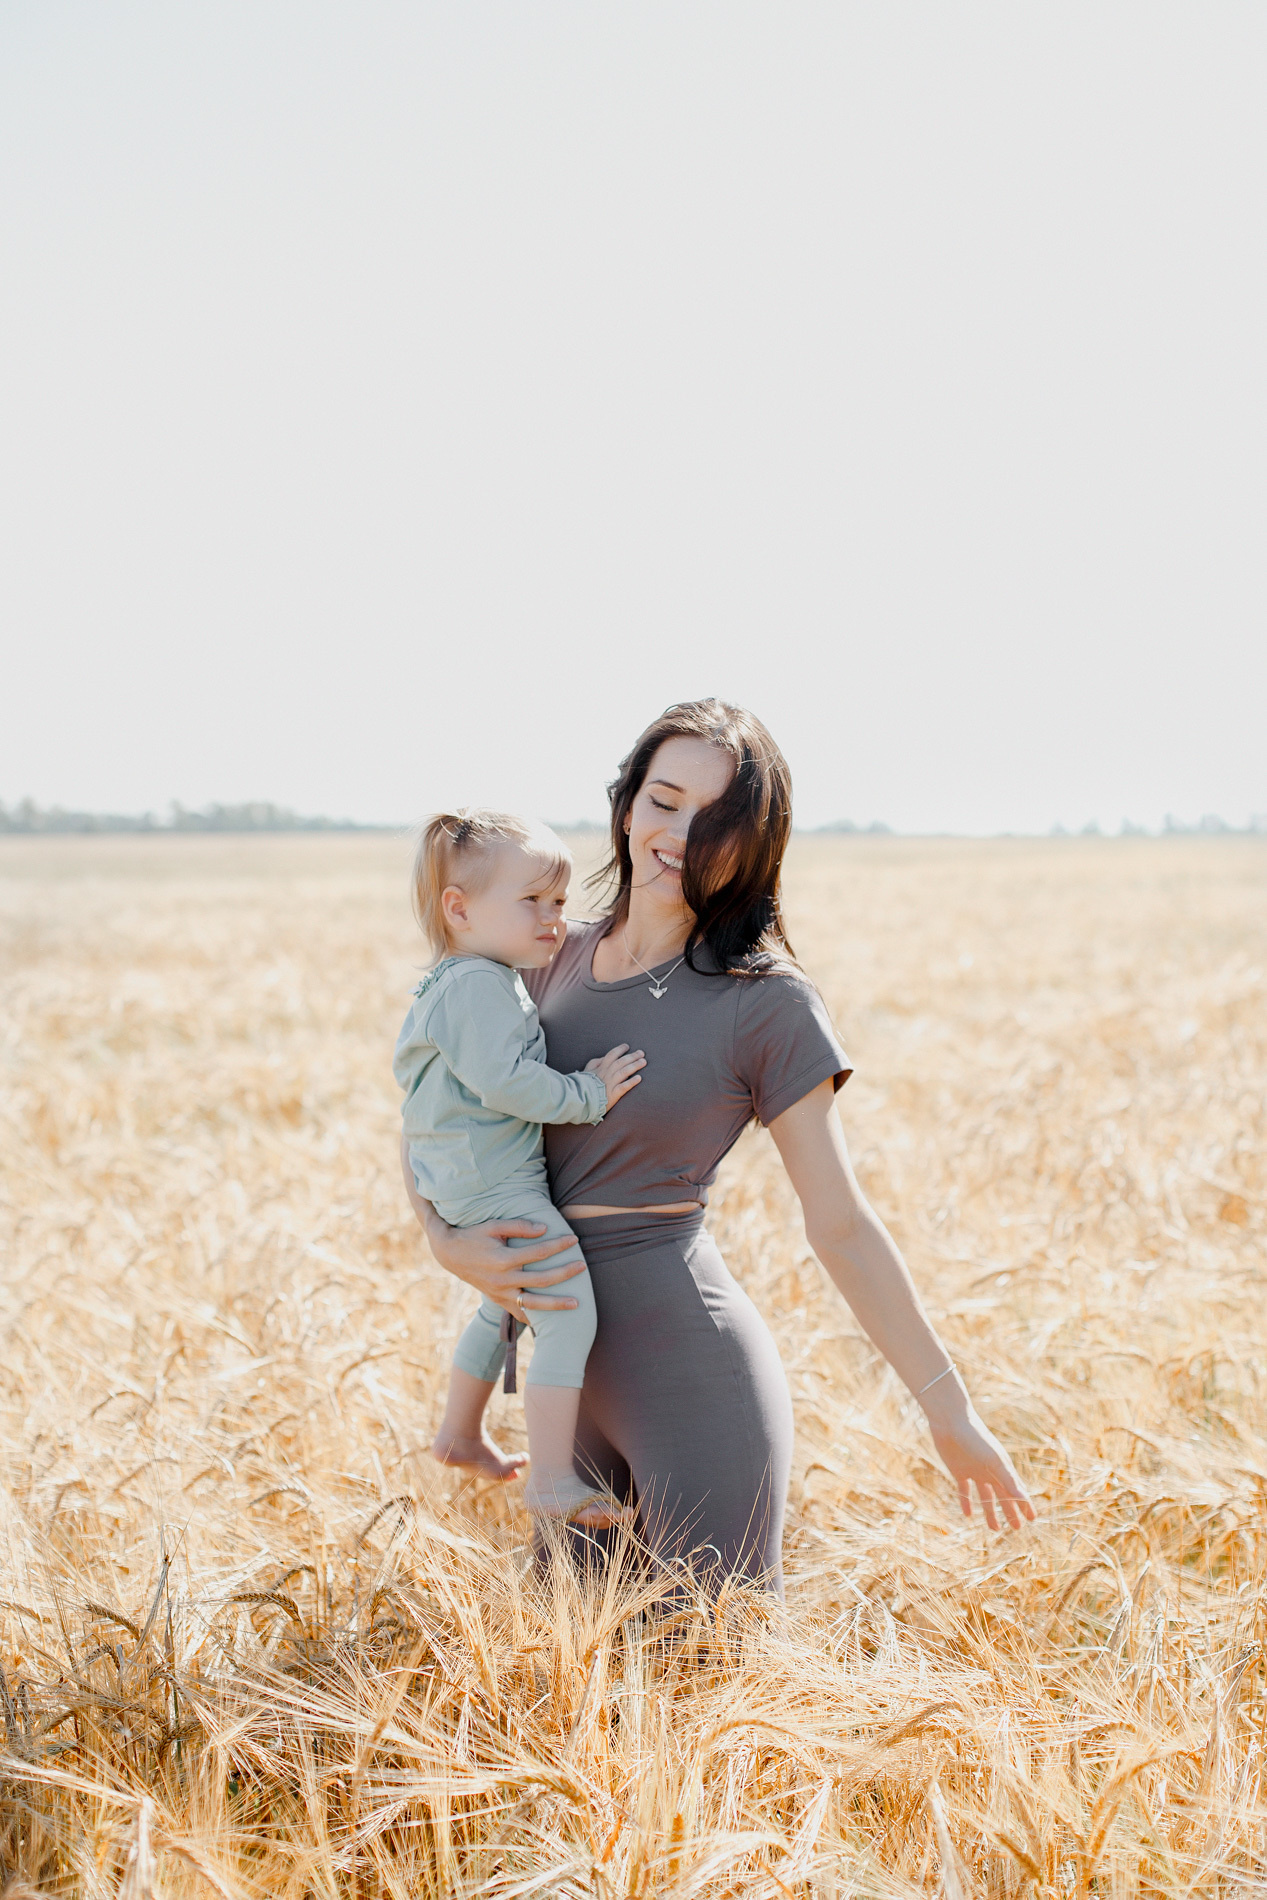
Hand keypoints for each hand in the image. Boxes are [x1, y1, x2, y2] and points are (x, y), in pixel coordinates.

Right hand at [426, 1215, 584, 1317]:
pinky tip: (551, 1322)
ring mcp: (501, 1294)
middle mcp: (503, 1280)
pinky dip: (535, 1319)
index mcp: (503, 1260)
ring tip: (577, 1303)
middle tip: (583, 1266)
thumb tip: (544, 1228)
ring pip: (534, 1303)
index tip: (574, 1239)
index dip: (558, 1245)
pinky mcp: (498, 1300)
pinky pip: (519, 1313)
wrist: (451, 1255)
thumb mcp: (493, 1225)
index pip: (538, 1252)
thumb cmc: (474, 1236)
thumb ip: (519, 1226)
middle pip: (541, 1279)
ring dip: (557, 1304)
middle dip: (565, 1273)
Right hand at [585, 1043, 645, 1108]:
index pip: (612, 1055)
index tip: (627, 1046)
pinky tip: (639, 1078)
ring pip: (624, 1072)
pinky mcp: (613, 1094)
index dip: (620, 1049)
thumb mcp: (587, 1070)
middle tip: (641, 1053)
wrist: (580, 1098)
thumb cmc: (584, 1084)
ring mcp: (610, 1084)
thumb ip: (596, 1063)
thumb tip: (604, 1058)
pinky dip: (631, 1082)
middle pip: (621, 1062)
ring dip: (635, 1066)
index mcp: (601, 1068)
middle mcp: (607, 1074)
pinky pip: (624, 1087)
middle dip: (632, 1056)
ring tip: (643, 1062)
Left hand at [923, 1392, 1034, 1530]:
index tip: (1033, 1519)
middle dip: (1010, 1512)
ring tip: (995, 1528)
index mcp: (1001, 1468)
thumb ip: (1008, 1479)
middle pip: (1002, 1496)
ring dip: (990, 1512)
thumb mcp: (993, 1460)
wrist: (950, 1421)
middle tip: (1017, 1529)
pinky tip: (968, 1515)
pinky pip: (964, 1491)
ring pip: (985, 1496)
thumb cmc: (975, 1438)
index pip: (1016, 1490)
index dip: (1024, 1505)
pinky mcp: (958, 1470)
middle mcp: (989, 1471)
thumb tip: (1023, 1498)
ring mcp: (974, 1471)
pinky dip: (966, 1502)